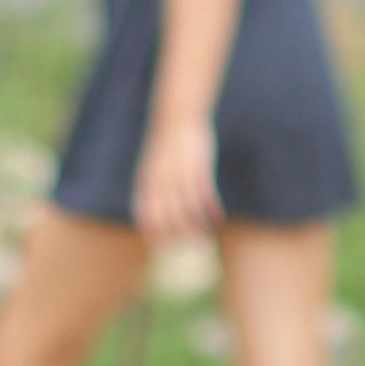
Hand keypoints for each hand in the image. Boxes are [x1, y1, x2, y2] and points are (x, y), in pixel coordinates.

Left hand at [134, 119, 222, 245]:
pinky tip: (218, 218)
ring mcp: (179, 173)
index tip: (164, 250)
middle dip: (178, 237)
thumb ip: (153, 190)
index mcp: (147, 182)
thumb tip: (156, 213)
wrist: (178, 115)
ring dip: (197, 228)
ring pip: (187, 210)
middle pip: (168, 219)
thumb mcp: (154, 168)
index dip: (154, 236)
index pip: (147, 217)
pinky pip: (204, 194)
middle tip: (191, 248)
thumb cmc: (167, 145)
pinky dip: (211, 209)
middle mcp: (161, 180)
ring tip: (206, 238)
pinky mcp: (198, 165)